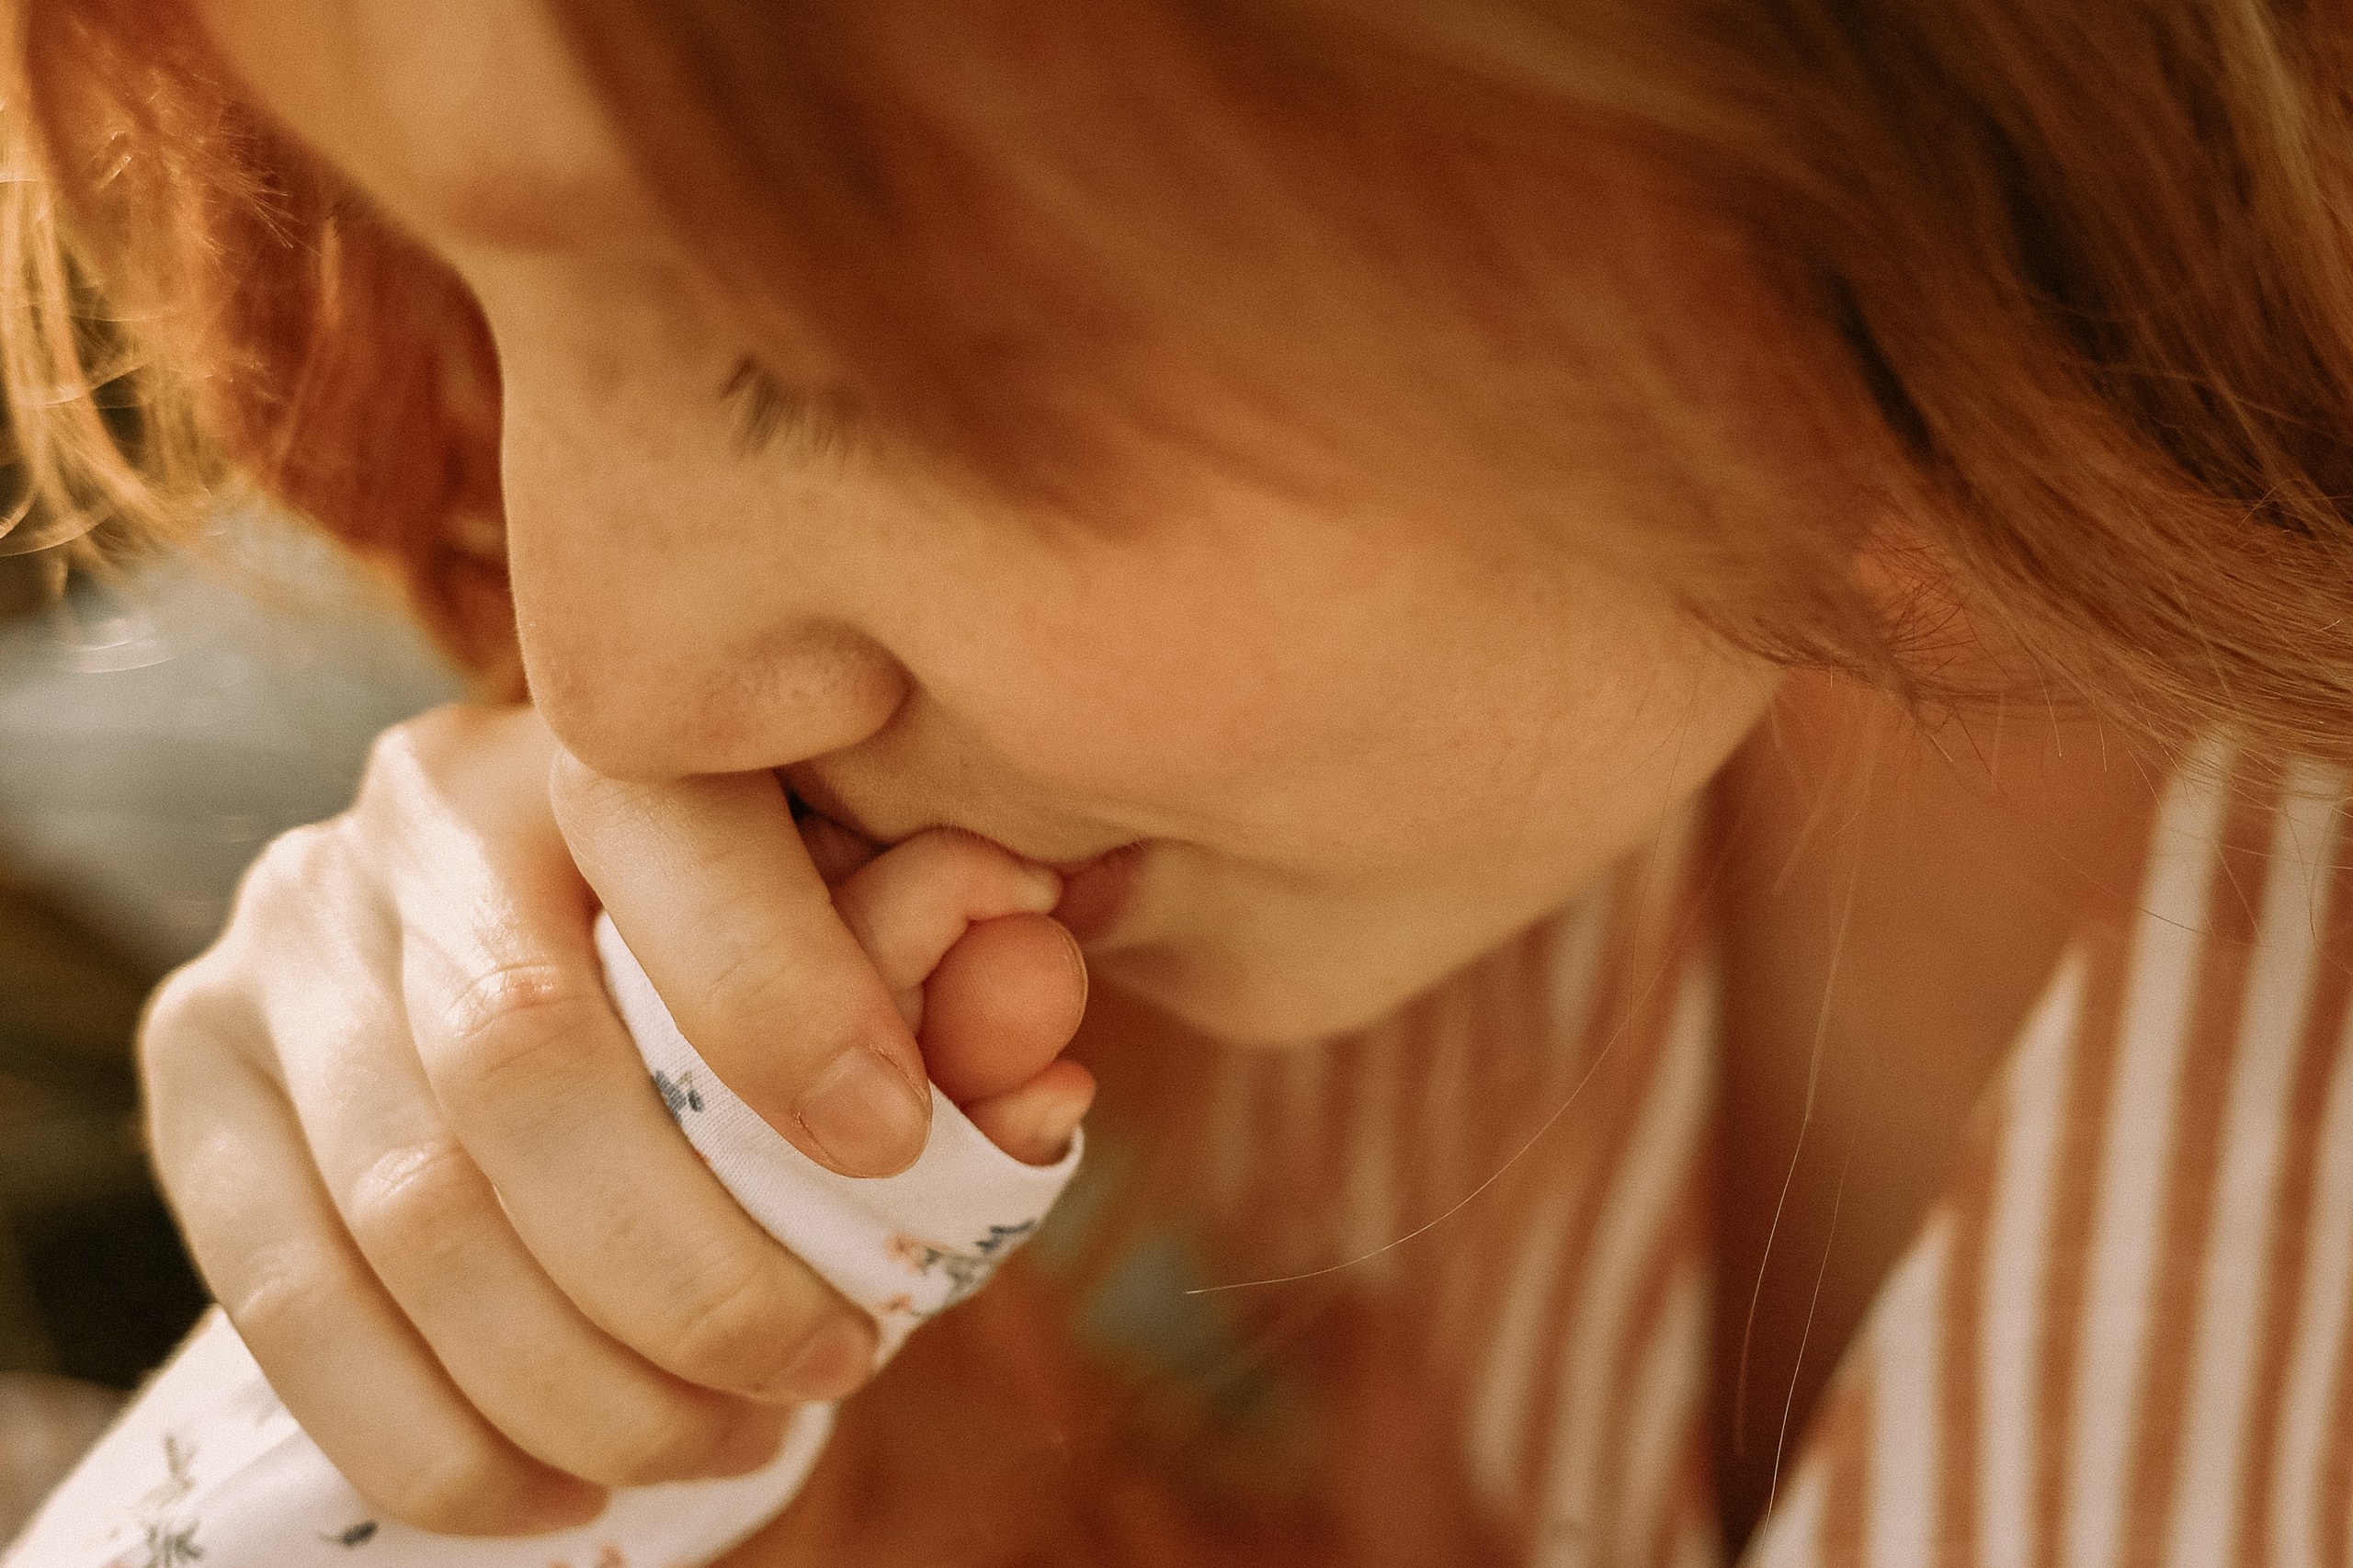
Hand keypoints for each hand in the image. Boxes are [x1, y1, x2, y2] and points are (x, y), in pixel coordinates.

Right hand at [140, 703, 1089, 1535]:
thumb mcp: (875, 931)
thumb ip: (959, 992)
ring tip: (723, 1444)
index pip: (680, 850)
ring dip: (583, 1381)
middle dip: (691, 1266)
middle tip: (828, 1365)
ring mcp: (287, 932)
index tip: (897, 1154)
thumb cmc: (757, 935)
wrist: (535, 934)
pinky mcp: (195, 1056)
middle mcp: (423, 808)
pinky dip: (429, 1434)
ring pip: (410, 1206)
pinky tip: (552, 1495)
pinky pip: (285, 1294)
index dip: (792, 1006)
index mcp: (609, 740)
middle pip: (525, 1062)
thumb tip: (1037, 1082)